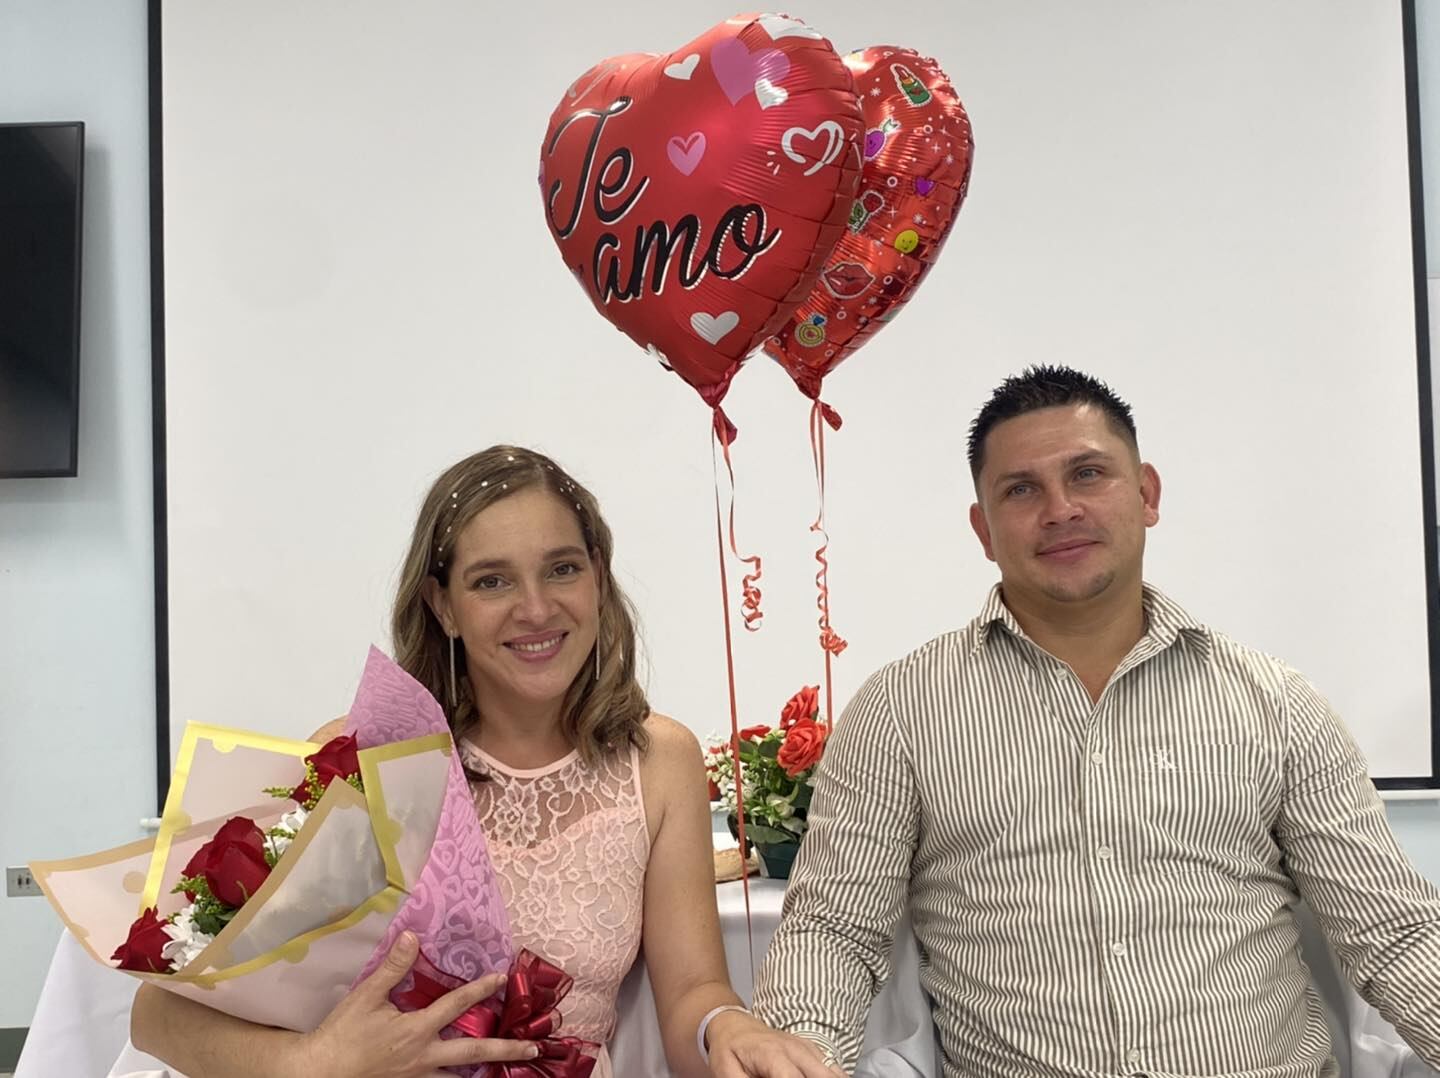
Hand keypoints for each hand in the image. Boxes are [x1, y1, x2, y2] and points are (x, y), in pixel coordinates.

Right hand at [292, 931, 539, 1077]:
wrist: (320, 1072)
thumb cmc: (343, 1033)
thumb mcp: (366, 996)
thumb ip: (393, 968)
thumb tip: (412, 938)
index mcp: (417, 1030)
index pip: (456, 1004)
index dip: (481, 989)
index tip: (502, 977)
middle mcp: (424, 1056)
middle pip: (474, 1051)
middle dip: (506, 1050)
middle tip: (533, 1050)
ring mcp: (417, 1076)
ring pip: (459, 1076)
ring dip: (485, 1071)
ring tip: (509, 1070)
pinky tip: (464, 1077)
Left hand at [705, 1010, 846, 1077]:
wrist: (734, 1025)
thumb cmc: (729, 1050)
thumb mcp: (726, 1072)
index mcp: (772, 1054)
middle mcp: (796, 1049)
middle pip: (823, 1075)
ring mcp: (808, 1048)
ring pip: (835, 1072)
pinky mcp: (814, 1051)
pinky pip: (835, 1069)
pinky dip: (835, 1077)